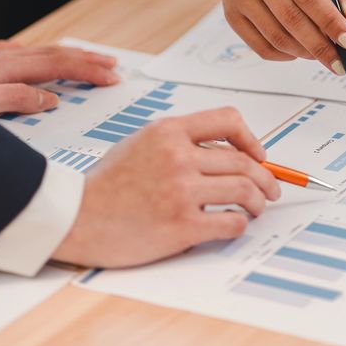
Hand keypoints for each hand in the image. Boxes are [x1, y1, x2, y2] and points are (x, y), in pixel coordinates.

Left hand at [0, 39, 118, 114]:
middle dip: (86, 59)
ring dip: (65, 55)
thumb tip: (51, 99)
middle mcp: (2, 56)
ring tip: (83, 58)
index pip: (59, 66)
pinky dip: (33, 55)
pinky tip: (29, 55)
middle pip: (54, 54)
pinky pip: (15, 53)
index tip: (111, 77)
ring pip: (37, 51)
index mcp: (8, 67)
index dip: (88, 71)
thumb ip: (17, 100)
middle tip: (112, 64)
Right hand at [54, 108, 279, 267]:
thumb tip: (224, 151)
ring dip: (258, 201)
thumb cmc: (106, 184)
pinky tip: (234, 225)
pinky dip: (240, 224)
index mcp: (168, 131)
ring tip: (256, 209)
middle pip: (244, 162)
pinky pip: (231, 222)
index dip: (252, 138)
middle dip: (265, 178)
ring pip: (244, 190)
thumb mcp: (140, 142)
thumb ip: (179, 140)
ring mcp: (181, 191)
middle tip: (270, 190)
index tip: (259, 155)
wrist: (75, 218)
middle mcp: (178, 156)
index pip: (228, 120)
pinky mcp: (182, 225)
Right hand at [184, 0, 345, 70]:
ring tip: (323, 54)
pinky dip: (285, 55)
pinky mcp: (231, 13)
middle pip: (291, 17)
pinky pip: (260, 46)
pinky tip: (299, 50)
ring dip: (304, 52)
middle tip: (340, 61)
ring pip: (276, 36)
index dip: (329, 19)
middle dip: (320, 44)